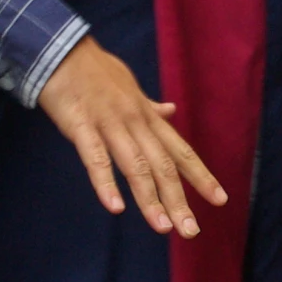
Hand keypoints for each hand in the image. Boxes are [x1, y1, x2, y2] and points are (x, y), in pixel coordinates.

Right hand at [37, 36, 225, 235]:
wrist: (61, 49)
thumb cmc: (97, 72)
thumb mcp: (130, 88)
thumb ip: (150, 107)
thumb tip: (171, 110)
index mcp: (148, 117)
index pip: (181, 151)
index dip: (201, 176)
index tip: (220, 200)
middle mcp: (136, 122)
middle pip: (163, 166)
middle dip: (179, 200)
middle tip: (191, 231)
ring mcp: (109, 123)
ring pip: (135, 167)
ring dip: (150, 199)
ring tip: (163, 227)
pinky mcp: (81, 126)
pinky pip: (96, 159)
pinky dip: (106, 184)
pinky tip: (115, 208)